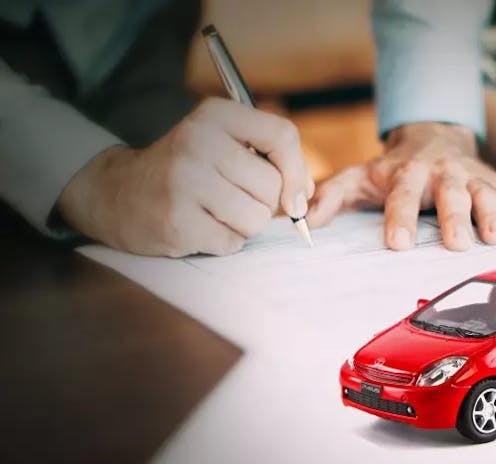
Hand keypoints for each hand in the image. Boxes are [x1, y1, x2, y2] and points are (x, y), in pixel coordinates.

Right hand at [57, 98, 313, 256]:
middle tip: (232, 196)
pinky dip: (223, 241)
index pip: (281, 134)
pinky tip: (199, 225)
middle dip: (262, 202)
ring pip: (256, 218)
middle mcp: (197, 141)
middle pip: (271, 186)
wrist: (118, 193)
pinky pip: (232, 242)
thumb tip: (305, 196)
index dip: (298, 170)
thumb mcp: (223, 143)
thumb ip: (269, 158)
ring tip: (215, 212)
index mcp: (214, 115)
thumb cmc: (187, 169)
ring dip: (244, 225)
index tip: (295, 194)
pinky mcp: (177, 221)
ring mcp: (184, 181)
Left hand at [306, 123, 495, 250]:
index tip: (397, 244)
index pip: (402, 196)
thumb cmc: (394, 167)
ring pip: (488, 195)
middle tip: (457, 244)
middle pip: (450, 195)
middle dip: (455, 218)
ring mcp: (473, 178)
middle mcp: (444, 174)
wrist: (432, 134)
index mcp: (408, 173)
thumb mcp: (358, 177)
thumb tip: (302, 222)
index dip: (400, 218)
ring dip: (495, 216)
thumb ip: (331, 197)